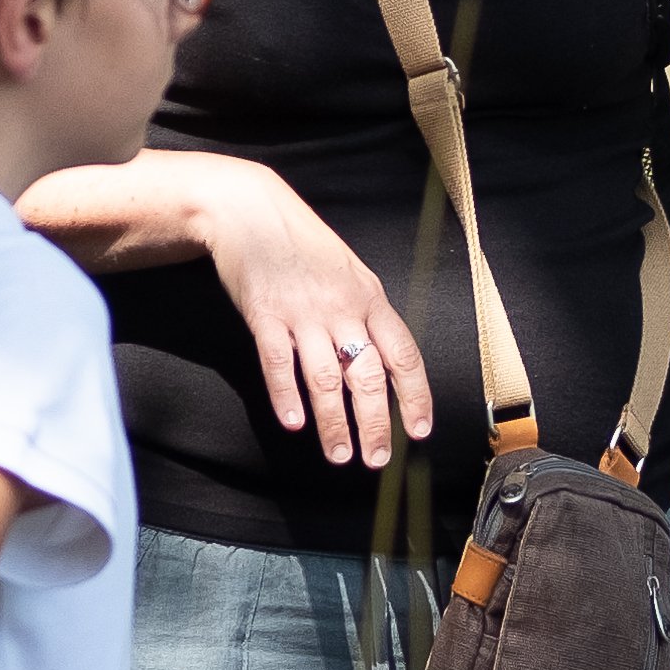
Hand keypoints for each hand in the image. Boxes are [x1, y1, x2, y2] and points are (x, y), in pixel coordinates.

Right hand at [192, 159, 427, 469]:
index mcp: (370, 298)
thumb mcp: (348, 272)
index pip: (403, 355)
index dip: (415, 396)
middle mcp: (342, 308)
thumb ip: (364, 313)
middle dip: (375, 423)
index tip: (419, 430)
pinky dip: (287, 396)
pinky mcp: (264, 315)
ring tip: (339, 454)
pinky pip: (279, 363)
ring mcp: (302, 312)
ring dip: (333, 422)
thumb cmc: (302, 244)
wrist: (250, 210)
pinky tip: (294, 423)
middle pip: (367, 376)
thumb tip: (382, 362)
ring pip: (325, 378)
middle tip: (376, 459)